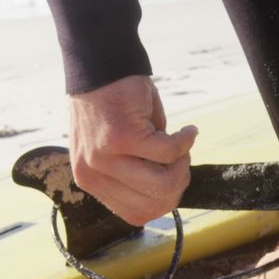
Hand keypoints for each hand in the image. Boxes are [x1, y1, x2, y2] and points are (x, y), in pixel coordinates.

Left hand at [67, 75, 197, 225]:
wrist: (101, 63)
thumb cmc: (115, 104)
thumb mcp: (118, 149)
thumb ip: (136, 172)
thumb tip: (172, 190)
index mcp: (90, 180)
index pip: (136, 215)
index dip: (165, 200)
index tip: (173, 175)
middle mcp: (92, 173)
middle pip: (154, 205)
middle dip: (178, 184)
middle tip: (181, 158)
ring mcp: (105, 158)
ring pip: (164, 184)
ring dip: (182, 164)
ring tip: (181, 143)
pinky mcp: (122, 137)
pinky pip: (170, 151)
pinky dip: (186, 140)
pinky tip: (187, 129)